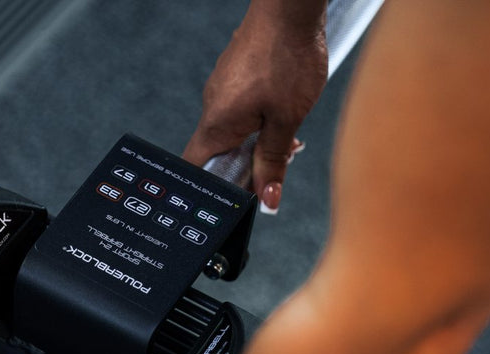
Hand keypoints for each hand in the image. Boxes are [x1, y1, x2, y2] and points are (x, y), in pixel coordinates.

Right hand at [183, 10, 326, 211]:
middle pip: (220, 154)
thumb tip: (267, 199)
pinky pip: (240, 110)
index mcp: (217, 123)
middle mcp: (212, 107)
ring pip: (234, 131)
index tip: (241, 199)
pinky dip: (260, 120)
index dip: (216, 191)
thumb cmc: (288, 56)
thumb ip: (273, 161)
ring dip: (258, 142)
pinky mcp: (234, 76)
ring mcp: (222, 89)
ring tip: (289, 135)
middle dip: (248, 166)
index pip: (199, 170)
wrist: (290, 7)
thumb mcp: (287, 119)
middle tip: (279, 164)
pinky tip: (284, 112)